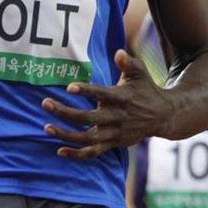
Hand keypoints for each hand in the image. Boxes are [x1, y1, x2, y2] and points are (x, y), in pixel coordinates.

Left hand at [41, 49, 171, 159]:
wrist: (163, 116)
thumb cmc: (146, 89)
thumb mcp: (141, 72)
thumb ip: (128, 63)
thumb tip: (118, 53)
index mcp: (122, 98)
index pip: (102, 94)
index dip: (86, 90)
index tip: (69, 87)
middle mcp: (118, 117)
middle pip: (88, 118)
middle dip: (65, 112)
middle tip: (45, 103)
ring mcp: (115, 133)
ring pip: (88, 139)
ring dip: (66, 135)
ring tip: (47, 127)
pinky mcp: (114, 143)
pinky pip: (93, 153)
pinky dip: (77, 154)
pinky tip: (60, 151)